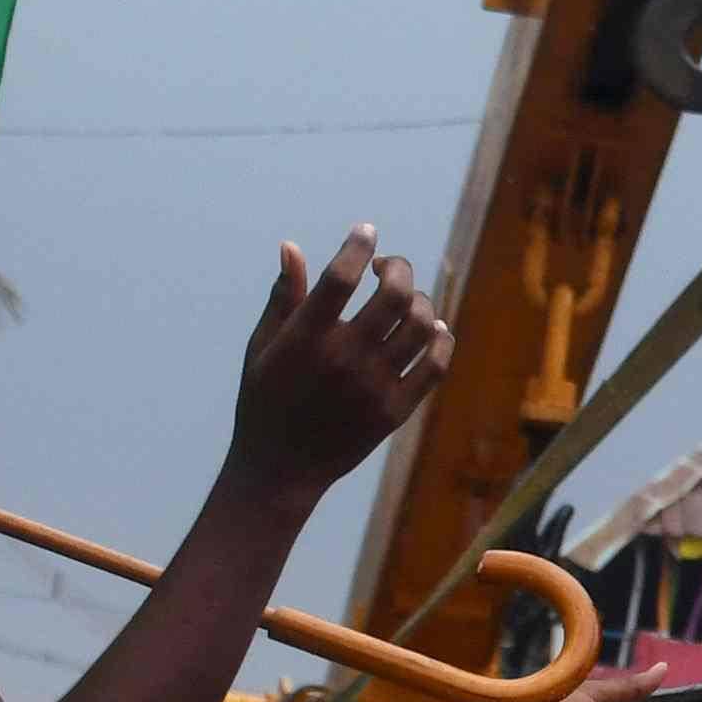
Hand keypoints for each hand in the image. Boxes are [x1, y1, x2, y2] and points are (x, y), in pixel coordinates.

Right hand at [218, 234, 452, 502]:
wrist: (279, 470)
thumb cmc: (265, 400)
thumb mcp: (263, 347)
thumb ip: (283, 297)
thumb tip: (291, 247)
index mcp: (304, 339)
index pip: (340, 277)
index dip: (357, 245)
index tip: (365, 232)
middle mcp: (343, 360)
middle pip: (393, 296)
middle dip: (396, 268)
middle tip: (386, 267)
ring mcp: (374, 387)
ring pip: (419, 326)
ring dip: (419, 301)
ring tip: (404, 299)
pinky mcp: (395, 411)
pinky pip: (434, 365)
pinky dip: (439, 339)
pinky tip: (429, 327)